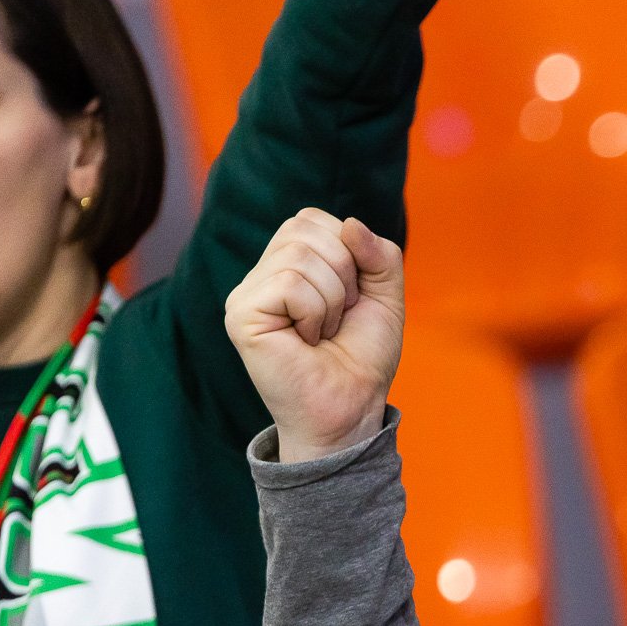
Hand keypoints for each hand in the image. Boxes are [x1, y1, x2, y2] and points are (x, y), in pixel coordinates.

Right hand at [226, 208, 405, 462]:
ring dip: (332, 300)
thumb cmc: (362, 356)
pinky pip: (289, 284)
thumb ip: (380, 254)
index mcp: (287, 263)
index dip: (349, 253)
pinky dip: (315, 313)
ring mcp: (246, 294)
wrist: (352, 406)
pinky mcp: (241, 314)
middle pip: (305, 229)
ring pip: (300, 257)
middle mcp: (261, 274)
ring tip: (323, 333)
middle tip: (337, 319)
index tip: (351, 299)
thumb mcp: (386, 296)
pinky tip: (307, 340)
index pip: (312, 219)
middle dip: (343, 274)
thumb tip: (351, 225)